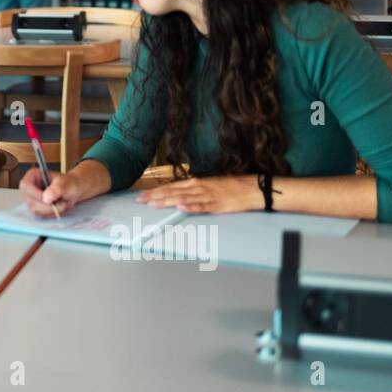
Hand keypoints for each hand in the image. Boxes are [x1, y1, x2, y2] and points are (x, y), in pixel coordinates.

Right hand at [20, 166, 91, 217]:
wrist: (73, 190)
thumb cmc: (69, 183)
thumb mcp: (66, 184)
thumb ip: (57, 189)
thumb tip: (46, 198)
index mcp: (32, 175)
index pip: (26, 185)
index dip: (36, 194)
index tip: (50, 200)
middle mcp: (28, 188)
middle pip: (29, 200)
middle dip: (47, 206)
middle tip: (63, 204)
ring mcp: (30, 199)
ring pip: (35, 210)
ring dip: (50, 210)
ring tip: (63, 204)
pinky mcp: (35, 208)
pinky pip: (39, 216)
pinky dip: (51, 214)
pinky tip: (58, 208)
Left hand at [136, 174, 262, 213]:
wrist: (251, 188)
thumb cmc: (229, 187)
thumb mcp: (208, 186)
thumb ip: (193, 191)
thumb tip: (177, 196)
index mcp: (195, 183)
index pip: (171, 187)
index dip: (155, 191)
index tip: (141, 195)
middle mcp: (198, 187)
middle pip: (173, 192)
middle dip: (155, 197)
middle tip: (140, 201)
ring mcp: (207, 195)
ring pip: (183, 198)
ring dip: (167, 201)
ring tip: (153, 204)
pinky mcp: (217, 204)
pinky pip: (202, 206)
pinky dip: (191, 207)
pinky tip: (181, 208)